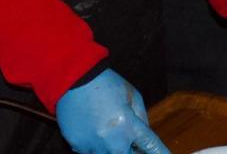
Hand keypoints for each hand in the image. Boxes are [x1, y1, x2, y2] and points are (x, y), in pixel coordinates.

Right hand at [55, 69, 170, 153]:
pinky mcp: (77, 146)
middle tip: (127, 134)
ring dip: (112, 146)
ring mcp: (93, 146)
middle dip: (132, 149)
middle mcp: (112, 141)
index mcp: (129, 125)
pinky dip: (96, 144)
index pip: (151, 147)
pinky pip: (91, 152)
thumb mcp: (132, 96)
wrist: (74, 79)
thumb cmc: (105, 84)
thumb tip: (144, 135)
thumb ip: (142, 117)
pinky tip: (93, 127)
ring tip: (107, 126)